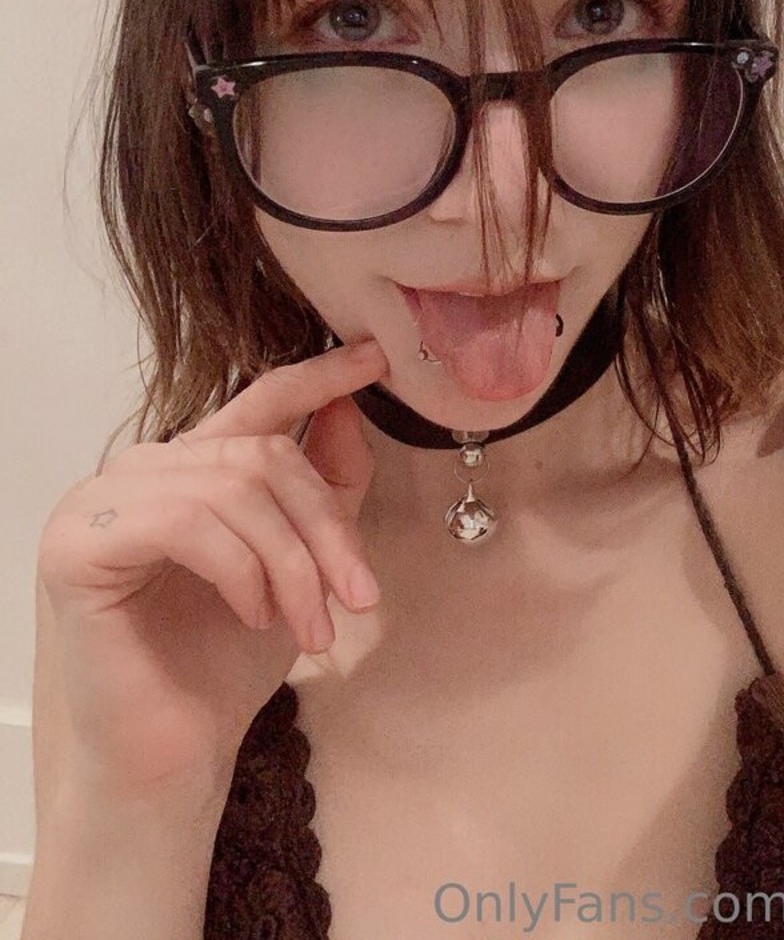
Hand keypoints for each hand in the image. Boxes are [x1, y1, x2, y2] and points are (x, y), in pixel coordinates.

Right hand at [36, 341, 386, 792]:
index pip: (256, 401)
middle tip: (360, 595)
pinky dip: (241, 571)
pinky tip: (253, 616)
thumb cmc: (225, 664)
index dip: (318, 378)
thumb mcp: (297, 565)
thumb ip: (322, 488)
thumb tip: (348, 409)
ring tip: (313, 628)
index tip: (373, 358)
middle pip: (264, 455)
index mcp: (188, 469)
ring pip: (235, 487)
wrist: (173, 756)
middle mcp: (140, 470)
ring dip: (293, 563)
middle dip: (326, 527)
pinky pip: (188, 523)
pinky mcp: (77, 543)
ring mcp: (100, 501)